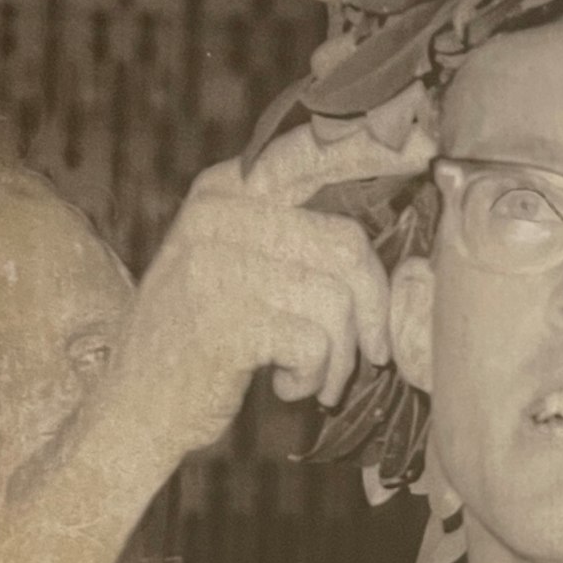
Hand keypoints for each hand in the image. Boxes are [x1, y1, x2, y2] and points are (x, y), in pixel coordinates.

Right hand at [107, 108, 436, 485]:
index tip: (428, 149)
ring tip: (313, 376)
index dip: (378, 150)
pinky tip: (286, 386)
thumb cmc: (205, 347)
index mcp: (225, 189)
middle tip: (365, 353)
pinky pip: (316, 342)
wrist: (134, 413)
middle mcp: (217, 213)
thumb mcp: (240, 269)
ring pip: (338, 299)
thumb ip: (295, 236)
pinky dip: (314, 377)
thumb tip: (392, 223)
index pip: (316, 155)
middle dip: (371, 311)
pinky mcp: (223, 317)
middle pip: (347, 243)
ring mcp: (215, 262)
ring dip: (340, 355)